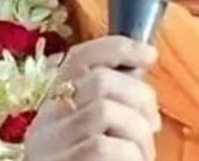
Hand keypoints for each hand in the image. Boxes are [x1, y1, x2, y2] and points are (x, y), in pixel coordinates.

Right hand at [25, 36, 161, 160]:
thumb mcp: (99, 137)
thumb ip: (113, 106)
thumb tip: (141, 66)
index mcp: (54, 111)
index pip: (78, 58)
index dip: (117, 48)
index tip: (150, 55)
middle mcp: (45, 125)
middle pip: (100, 81)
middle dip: (141, 98)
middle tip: (153, 127)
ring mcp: (49, 149)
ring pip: (105, 111)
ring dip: (139, 132)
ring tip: (142, 156)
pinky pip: (105, 146)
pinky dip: (130, 156)